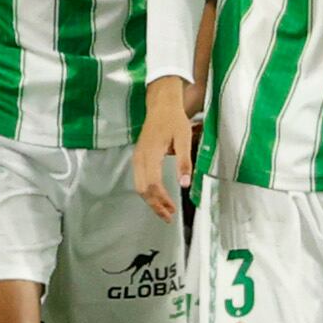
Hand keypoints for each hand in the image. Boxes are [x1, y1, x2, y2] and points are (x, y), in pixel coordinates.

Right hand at [133, 87, 193, 221]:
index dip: (162, 200)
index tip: (173, 209)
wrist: (161, 106)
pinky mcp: (138, 158)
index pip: (153, 184)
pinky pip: (138, 180)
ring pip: (138, 186)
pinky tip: (158, 197)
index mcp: (151, 154)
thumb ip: (184, 162)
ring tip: (165, 211)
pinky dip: (147, 192)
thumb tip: (185, 184)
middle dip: (155, 205)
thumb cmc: (174, 121)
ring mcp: (136, 158)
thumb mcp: (184, 139)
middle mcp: (140, 158)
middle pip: (142, 189)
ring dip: (150, 201)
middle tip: (168, 217)